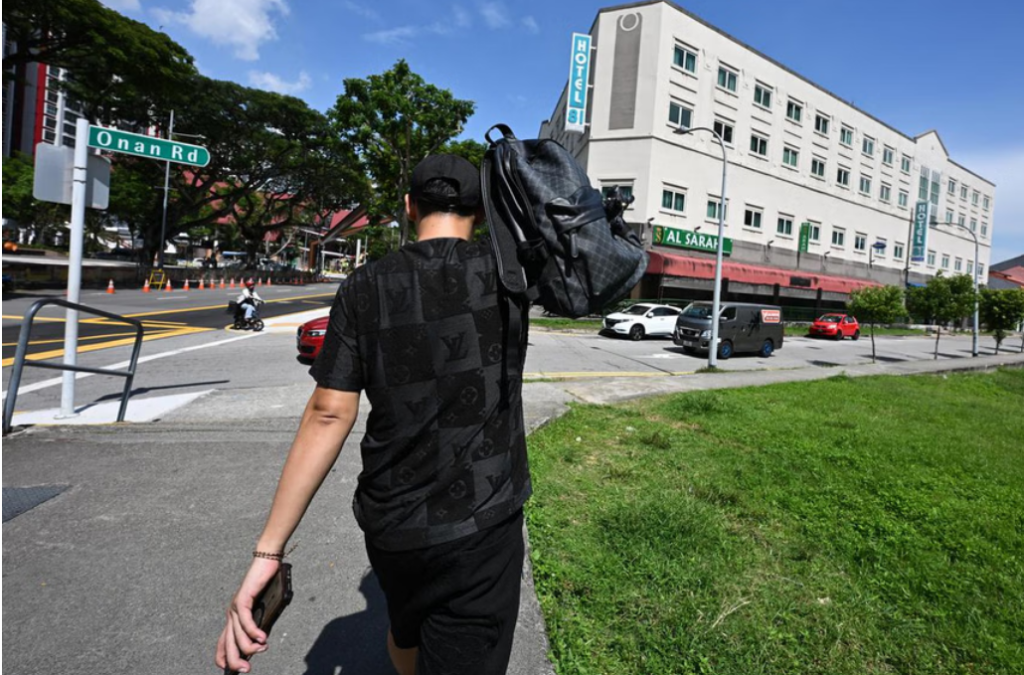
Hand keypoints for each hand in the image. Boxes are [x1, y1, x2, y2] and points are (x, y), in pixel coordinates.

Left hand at [215, 558, 279, 672]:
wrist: (266, 562)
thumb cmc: (267, 584)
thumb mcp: (264, 609)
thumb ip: (260, 624)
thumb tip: (261, 642)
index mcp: (234, 617)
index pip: (223, 642)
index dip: (223, 657)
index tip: (231, 670)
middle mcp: (231, 613)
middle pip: (228, 643)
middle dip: (234, 660)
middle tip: (245, 669)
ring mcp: (235, 607)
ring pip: (238, 635)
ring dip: (250, 646)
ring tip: (262, 649)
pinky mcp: (243, 599)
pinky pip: (246, 621)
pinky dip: (254, 632)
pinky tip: (262, 638)